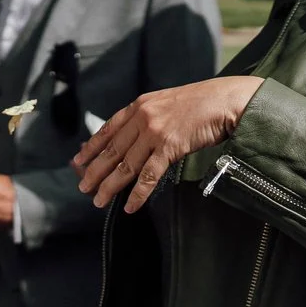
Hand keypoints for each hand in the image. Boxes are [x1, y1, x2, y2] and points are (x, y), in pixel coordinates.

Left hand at [74, 77, 264, 212]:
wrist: (227, 99)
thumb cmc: (202, 102)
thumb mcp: (166, 102)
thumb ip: (148, 116)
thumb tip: (134, 135)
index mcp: (139, 106)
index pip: (107, 130)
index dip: (91, 147)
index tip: (78, 160)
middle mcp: (142, 118)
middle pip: (111, 150)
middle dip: (94, 171)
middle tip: (83, 187)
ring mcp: (155, 132)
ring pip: (125, 165)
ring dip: (110, 186)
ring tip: (98, 200)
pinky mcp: (170, 147)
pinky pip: (149, 175)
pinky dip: (138, 193)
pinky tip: (130, 206)